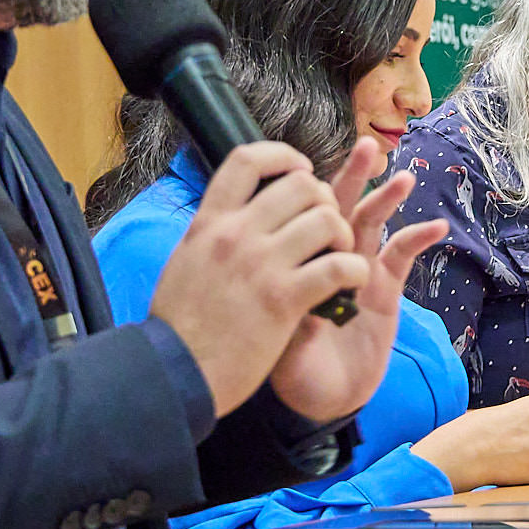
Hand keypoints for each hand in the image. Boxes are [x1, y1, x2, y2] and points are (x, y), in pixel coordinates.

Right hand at [151, 141, 371, 416]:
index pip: (247, 159)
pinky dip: (354, 271)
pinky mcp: (283, 299)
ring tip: (340, 257)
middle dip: (325, 201)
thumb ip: (212, 235)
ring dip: (344, 236)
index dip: (285, 156)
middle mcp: (235, 234)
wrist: (173, 372)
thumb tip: (233, 217)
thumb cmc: (179, 326)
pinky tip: (349, 283)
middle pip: (301, 184)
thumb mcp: (185, 261)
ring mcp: (260, 264)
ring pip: (326, 219)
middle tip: (328, 228)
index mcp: (209, 222)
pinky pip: (338, 266)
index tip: (302, 171)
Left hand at [266, 138, 447, 421]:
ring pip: (372, 224)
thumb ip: (289, 316)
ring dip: (388, 199)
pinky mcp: (385, 291)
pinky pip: (401, 258)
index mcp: (295, 263)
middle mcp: (326, 259)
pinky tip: (436, 227)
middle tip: (367, 145)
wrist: (323, 401)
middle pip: (339, 207)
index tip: (313, 169)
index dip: (308, 190)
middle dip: (353, 176)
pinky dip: (418, 239)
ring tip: (405, 178)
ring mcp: (358, 272)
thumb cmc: (294, 372)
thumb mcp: (282, 346)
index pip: (300, 216)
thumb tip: (292, 287)